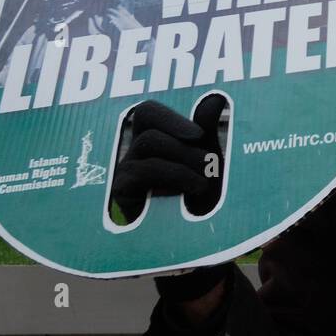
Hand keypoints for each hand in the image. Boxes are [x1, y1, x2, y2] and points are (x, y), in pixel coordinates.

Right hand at [111, 95, 227, 222]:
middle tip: (209, 160)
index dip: (172, 116)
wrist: (198, 236)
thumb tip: (214, 99)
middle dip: (182, 135)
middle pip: (147, 120)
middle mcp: (136, 151)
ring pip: (148, 142)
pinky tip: (194, 189)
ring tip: (206, 178)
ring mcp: (126, 170)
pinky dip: (175, 175)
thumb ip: (206, 130)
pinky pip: (143, 170)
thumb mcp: (207, 159)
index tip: (199, 135)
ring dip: (184, 157)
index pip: (149, 112)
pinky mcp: (122, 191)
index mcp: (154, 138)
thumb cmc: (200, 193)